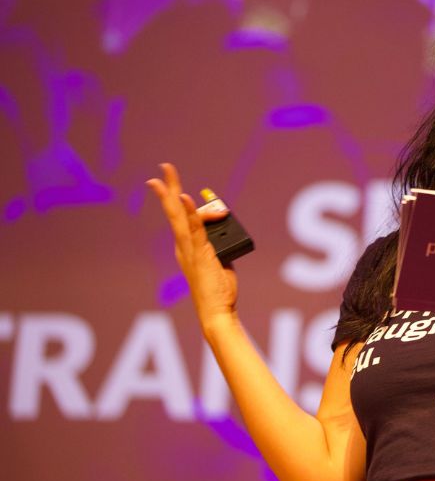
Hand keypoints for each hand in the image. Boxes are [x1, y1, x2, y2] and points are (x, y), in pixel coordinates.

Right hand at [146, 163, 238, 331]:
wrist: (216, 311)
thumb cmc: (218, 290)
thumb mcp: (221, 260)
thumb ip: (220, 244)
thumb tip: (224, 230)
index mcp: (186, 248)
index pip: (180, 218)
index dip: (177, 199)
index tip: (175, 183)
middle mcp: (183, 247)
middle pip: (174, 212)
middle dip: (169, 189)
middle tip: (164, 168)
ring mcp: (189, 250)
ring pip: (179, 217)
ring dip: (174, 194)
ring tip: (168, 176)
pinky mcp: (200, 254)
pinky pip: (194, 230)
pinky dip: (189, 214)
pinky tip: (184, 199)